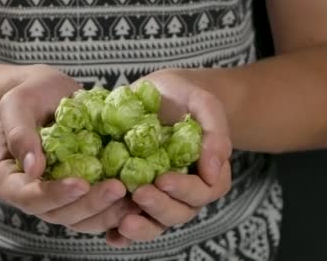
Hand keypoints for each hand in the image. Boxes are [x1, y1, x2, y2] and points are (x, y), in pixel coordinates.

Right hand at [0, 64, 139, 242]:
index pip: (28, 197)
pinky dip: (119, 207)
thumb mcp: (17, 104)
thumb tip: (34, 169)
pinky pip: (100, 210)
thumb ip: (19, 133)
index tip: (81, 183)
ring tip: (135, 196)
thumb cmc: (30, 94)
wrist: (53, 92)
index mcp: (11, 180)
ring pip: (83, 219)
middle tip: (118, 187)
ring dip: (109, 212)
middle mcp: (35, 196)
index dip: (54, 194)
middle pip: (59, 214)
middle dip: (90, 204)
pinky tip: (140, 196)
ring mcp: (61, 198)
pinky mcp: (84, 194)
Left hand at [116, 68, 232, 241]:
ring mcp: (158, 195)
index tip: (163, 178)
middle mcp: (183, 190)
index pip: (203, 191)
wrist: (155, 93)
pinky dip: (121, 234)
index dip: (185, 190)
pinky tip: (111, 235)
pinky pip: (130, 220)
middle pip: (178, 212)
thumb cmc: (184, 96)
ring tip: (123, 222)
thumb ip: (215, 132)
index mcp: (207, 173)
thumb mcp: (203, 103)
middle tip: (139, 193)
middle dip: (160, 207)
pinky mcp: (132, 194)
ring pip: (155, 222)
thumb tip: (213, 169)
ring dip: (141, 227)